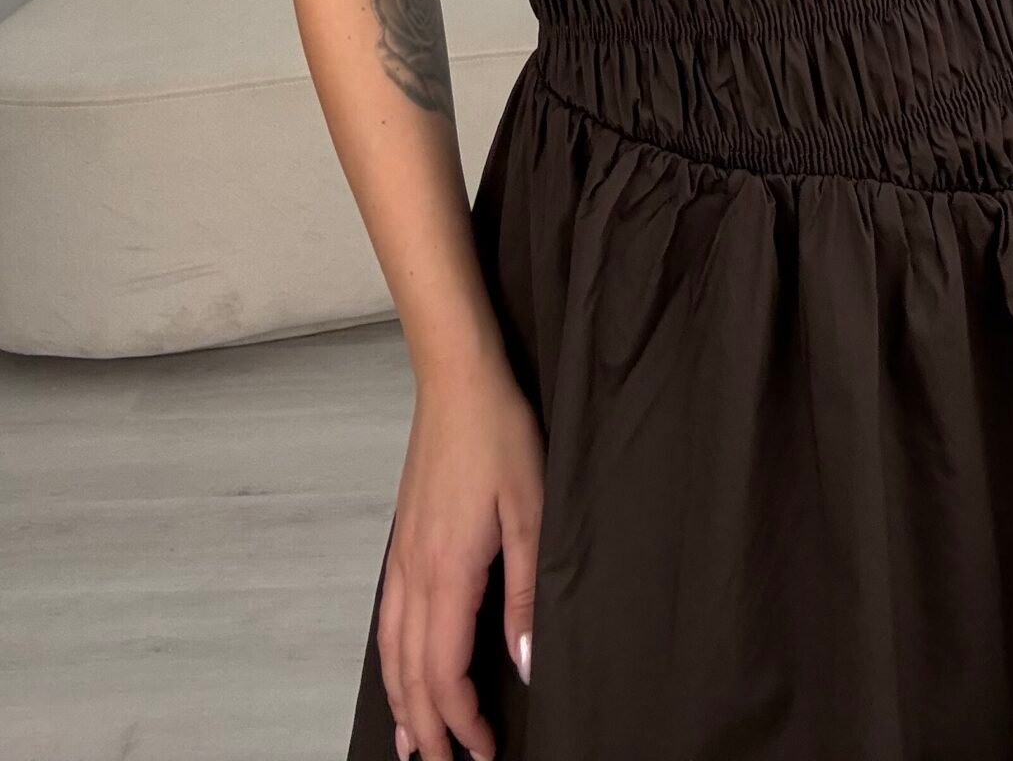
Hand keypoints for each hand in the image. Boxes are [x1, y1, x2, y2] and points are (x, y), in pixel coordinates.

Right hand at [377, 360, 545, 760]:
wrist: (457, 380)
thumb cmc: (501, 437)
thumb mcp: (531, 511)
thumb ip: (527, 593)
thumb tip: (524, 664)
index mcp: (448, 574)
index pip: (443, 673)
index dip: (460, 721)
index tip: (484, 751)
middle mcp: (414, 574)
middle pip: (410, 673)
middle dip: (427, 727)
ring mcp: (402, 556)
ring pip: (392, 650)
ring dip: (402, 701)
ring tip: (412, 743)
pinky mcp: (402, 539)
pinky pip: (388, 618)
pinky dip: (391, 660)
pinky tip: (399, 668)